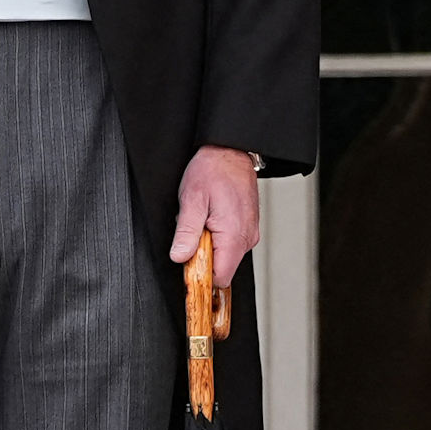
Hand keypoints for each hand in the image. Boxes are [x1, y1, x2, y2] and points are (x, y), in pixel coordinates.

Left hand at [169, 146, 259, 287]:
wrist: (230, 152)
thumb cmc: (213, 170)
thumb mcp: (191, 200)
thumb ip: (186, 233)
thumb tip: (180, 257)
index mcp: (233, 235)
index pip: (220, 278)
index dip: (201, 274)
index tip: (189, 260)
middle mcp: (247, 238)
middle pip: (223, 269)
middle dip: (204, 257)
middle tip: (195, 230)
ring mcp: (250, 233)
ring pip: (226, 257)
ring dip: (211, 246)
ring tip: (204, 219)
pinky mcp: (249, 228)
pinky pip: (231, 244)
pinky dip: (218, 237)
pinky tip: (212, 217)